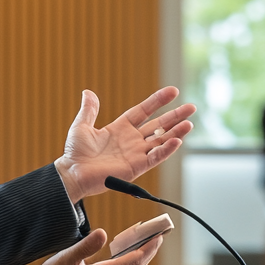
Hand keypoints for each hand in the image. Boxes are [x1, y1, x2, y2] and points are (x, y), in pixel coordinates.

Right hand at [33, 228, 162, 264]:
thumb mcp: (66, 258)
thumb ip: (86, 246)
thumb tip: (103, 233)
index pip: (135, 261)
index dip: (149, 247)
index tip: (158, 235)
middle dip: (148, 252)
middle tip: (157, 236)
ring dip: (137, 260)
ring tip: (143, 244)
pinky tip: (122, 259)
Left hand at [53, 87, 194, 203]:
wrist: (72, 174)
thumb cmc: (75, 153)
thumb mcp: (82, 126)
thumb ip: (89, 110)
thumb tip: (88, 92)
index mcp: (121, 128)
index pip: (144, 111)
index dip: (158, 101)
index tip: (173, 91)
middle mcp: (132, 140)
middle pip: (159, 126)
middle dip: (175, 116)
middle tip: (191, 107)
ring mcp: (136, 153)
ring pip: (161, 141)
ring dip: (176, 133)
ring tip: (189, 124)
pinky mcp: (136, 167)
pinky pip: (155, 157)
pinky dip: (166, 150)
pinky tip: (177, 141)